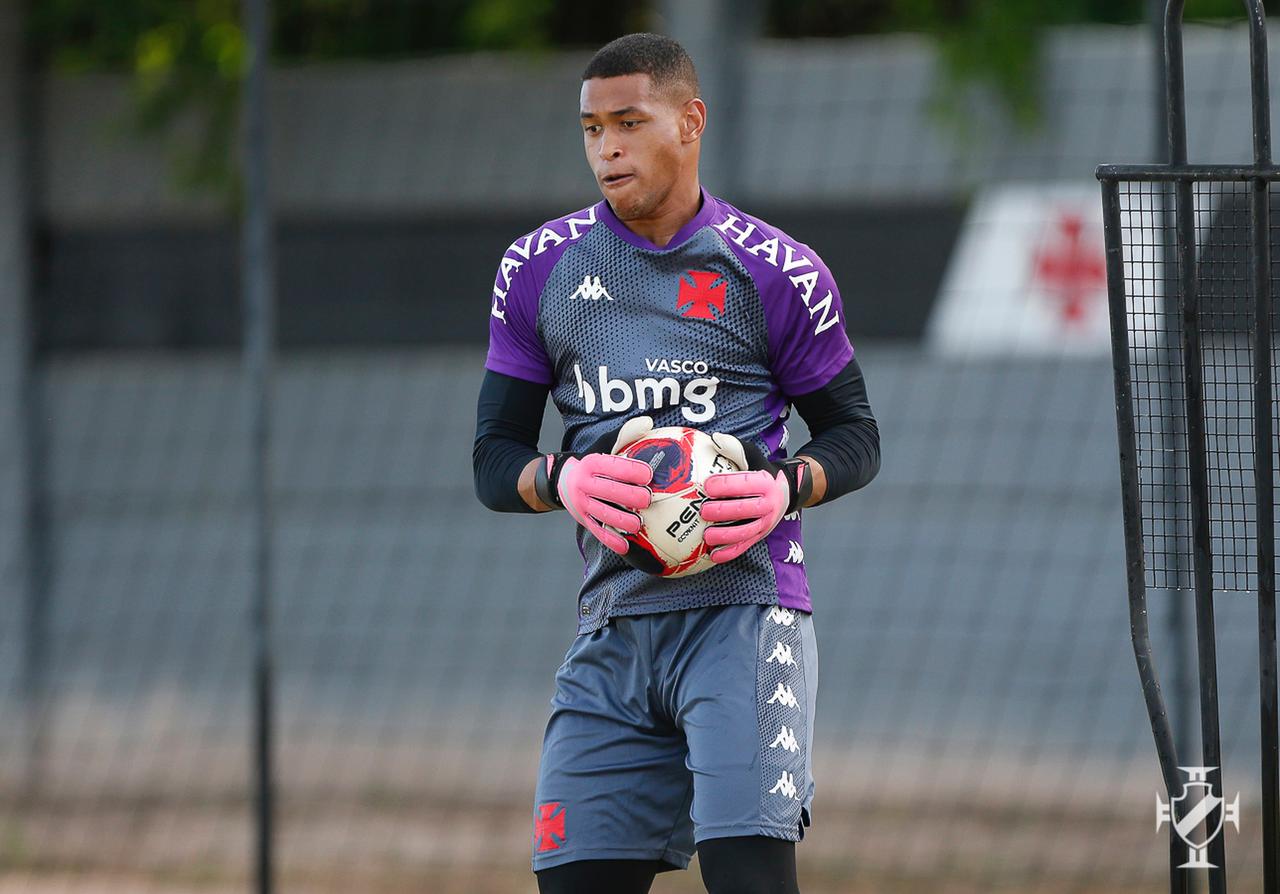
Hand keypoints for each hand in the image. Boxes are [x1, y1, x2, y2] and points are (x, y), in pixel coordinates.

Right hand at [534, 416, 654, 553]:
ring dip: (622, 520)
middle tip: (647, 499)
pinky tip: (625, 546)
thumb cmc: (592, 464)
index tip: (648, 474)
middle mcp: (585, 484)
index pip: (613, 466)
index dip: (631, 470)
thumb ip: (626, 435)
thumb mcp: (604, 446)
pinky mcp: (584, 520)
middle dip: (629, 496)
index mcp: (592, 464)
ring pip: (603, 513)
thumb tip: (648, 423)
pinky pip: (598, 531)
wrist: (561, 481)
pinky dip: (611, 540)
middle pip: (609, 491)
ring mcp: (583, 504)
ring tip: (639, 524)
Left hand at [698, 433, 811, 563]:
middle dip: (723, 512)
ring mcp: (764, 523)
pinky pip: (744, 547)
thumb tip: (714, 439)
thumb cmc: (760, 472)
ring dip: (725, 535)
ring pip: (745, 532)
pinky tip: (713, 555)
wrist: (784, 492)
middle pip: (744, 510)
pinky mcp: (759, 536)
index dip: (726, 485)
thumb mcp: (751, 456)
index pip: (745, 484)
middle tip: (703, 511)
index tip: (707, 485)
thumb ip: (734, 448)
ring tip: (706, 536)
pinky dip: (729, 552)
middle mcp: (767, 504)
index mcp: (764, 483)